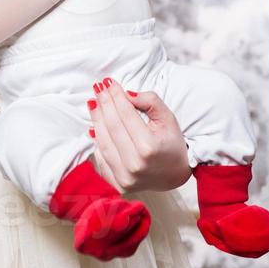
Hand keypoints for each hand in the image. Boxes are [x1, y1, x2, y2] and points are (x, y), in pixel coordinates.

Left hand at [87, 77, 190, 192]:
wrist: (174, 175)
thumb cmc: (171, 144)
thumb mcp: (168, 118)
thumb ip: (150, 101)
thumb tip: (127, 94)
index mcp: (149, 147)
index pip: (125, 114)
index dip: (115, 96)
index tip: (109, 82)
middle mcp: (135, 164)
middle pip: (111, 126)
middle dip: (103, 104)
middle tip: (98, 88)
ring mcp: (124, 177)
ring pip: (102, 142)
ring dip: (96, 120)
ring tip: (94, 103)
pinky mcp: (117, 185)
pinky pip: (101, 158)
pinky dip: (97, 141)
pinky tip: (96, 127)